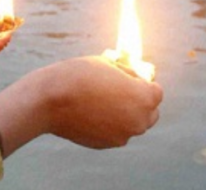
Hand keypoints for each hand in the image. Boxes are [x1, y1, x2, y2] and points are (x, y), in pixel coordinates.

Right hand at [26, 56, 161, 148]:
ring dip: (124, 113)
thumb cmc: (79, 75)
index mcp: (144, 98)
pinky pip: (115, 132)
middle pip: (150, 112)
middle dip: (139, 101)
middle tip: (118, 89)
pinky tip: (91, 111)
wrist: (49, 100)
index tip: (127, 76)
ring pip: (132, 124)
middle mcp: (139, 121)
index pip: (156, 91)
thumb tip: (135, 74)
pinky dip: (109, 123)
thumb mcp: (108, 62)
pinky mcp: (106, 144)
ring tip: (101, 99)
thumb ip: (126, 71)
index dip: (141, 81)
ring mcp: (122, 135)